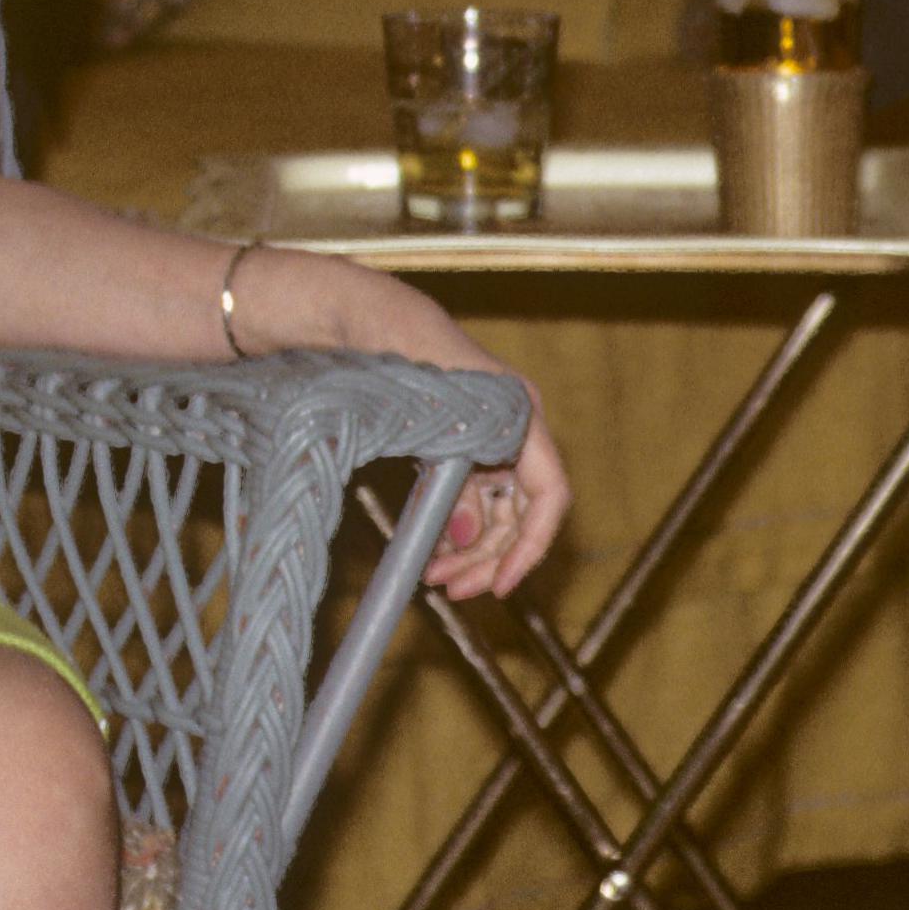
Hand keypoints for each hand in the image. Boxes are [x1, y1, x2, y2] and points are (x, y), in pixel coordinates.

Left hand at [245, 246, 573, 601]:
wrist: (360, 317)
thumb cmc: (396, 352)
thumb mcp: (427, 423)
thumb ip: (450, 482)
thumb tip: (465, 537)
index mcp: (521, 415)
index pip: (549, 494)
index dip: (531, 546)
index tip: (503, 586)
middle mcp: (516, 429)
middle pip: (520, 513)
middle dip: (490, 558)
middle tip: (450, 592)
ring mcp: (489, 438)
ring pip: (494, 512)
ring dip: (469, 552)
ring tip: (434, 579)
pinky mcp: (461, 445)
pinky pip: (469, 498)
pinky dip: (452, 529)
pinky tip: (428, 551)